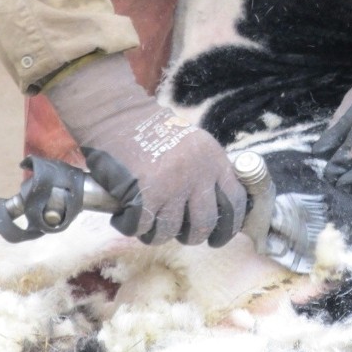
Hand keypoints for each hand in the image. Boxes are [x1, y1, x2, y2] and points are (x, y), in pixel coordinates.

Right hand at [44, 53, 246, 245]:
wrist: (116, 114)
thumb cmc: (152, 131)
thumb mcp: (193, 145)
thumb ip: (207, 172)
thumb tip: (216, 211)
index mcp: (214, 159)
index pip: (235, 202)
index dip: (229, 226)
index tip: (218, 238)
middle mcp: (198, 173)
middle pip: (203, 224)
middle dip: (190, 236)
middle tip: (176, 232)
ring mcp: (172, 185)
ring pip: (169, 231)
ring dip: (154, 232)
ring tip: (144, 219)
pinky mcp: (144, 195)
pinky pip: (140, 228)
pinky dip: (129, 225)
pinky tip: (124, 214)